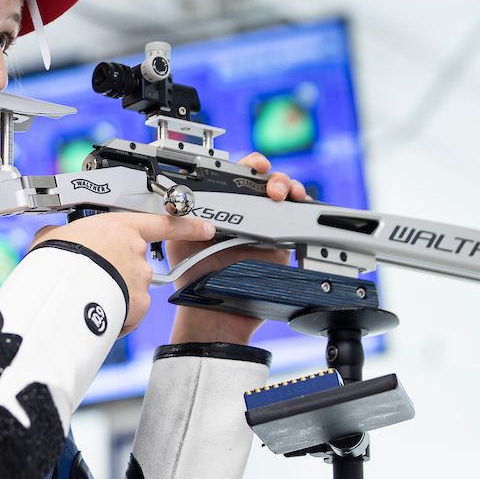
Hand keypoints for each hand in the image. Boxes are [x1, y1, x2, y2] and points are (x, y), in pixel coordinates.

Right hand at [31, 212, 216, 337]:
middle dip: (118, 273)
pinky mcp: (138, 306)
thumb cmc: (57, 259)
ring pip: (131, 290)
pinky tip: (93, 312)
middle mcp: (136, 253)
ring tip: (86, 297)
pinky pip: (129, 313)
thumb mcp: (56, 236)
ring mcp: (140, 281)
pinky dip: (116, 316)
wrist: (59, 289)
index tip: (205, 228)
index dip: (188, 226)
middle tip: (92, 277)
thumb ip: (67, 234)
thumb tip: (55, 237)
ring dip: (114, 295)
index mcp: (121, 228)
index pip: (164, 224)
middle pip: (135, 264)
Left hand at [168, 152, 307, 345]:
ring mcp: (265, 229)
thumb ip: (178, 218)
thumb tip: (178, 198)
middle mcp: (245, 215)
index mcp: (221, 210)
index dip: (246, 167)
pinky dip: (301, 209)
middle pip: (264, 183)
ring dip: (287, 186)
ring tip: (282, 193)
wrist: (214, 312)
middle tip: (270, 185)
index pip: (237, 178)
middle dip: (270, 175)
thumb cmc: (194, 280)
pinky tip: (296, 205)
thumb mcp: (179, 241)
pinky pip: (297, 222)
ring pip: (283, 197)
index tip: (252, 166)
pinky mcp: (282, 246)